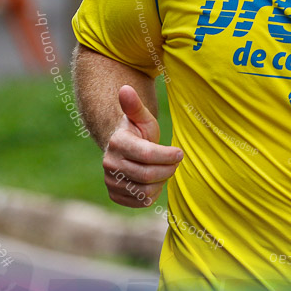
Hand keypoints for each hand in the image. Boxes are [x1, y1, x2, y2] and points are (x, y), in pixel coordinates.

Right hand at [101, 85, 183, 206]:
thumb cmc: (139, 131)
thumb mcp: (142, 117)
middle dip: (168, 169)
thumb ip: (135, 106)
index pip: (148, 155)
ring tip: (163, 170)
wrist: (125, 150)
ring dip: (161, 181)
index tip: (180, 153)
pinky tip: (153, 181)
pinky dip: (152, 193)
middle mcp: (109, 163)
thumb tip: (125, 88)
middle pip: (148, 174)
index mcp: (117, 142)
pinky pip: (141, 201)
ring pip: (146, 190)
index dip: (168, 155)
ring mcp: (110, 181)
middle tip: (175, 162)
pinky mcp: (115, 195)